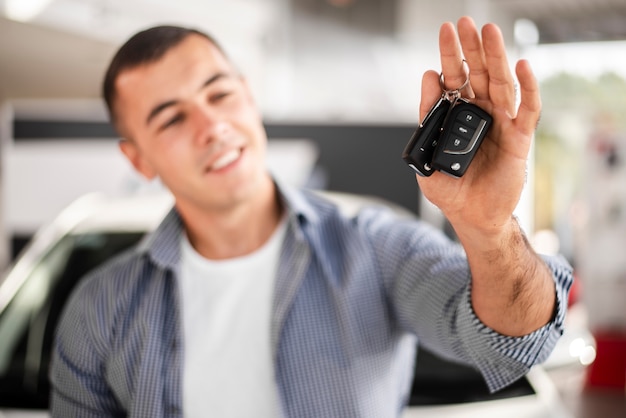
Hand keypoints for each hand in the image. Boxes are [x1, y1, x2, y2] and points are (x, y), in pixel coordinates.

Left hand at [416, 16, 539, 237]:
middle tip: (466, 22)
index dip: (450, 57)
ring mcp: (501, 124)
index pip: (452, 80)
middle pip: (478, 74)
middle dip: (472, 48)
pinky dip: (527, 88)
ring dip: (497, 58)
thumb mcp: (427, 157)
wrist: (473, 218)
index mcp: (456, 117)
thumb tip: (429, 79)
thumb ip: (426, 120)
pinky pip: (527, 110)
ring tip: (490, 32)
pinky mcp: (519, 139)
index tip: (445, 33)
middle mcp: (480, 114)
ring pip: (501, 84)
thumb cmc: (450, 190)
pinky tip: (522, 67)